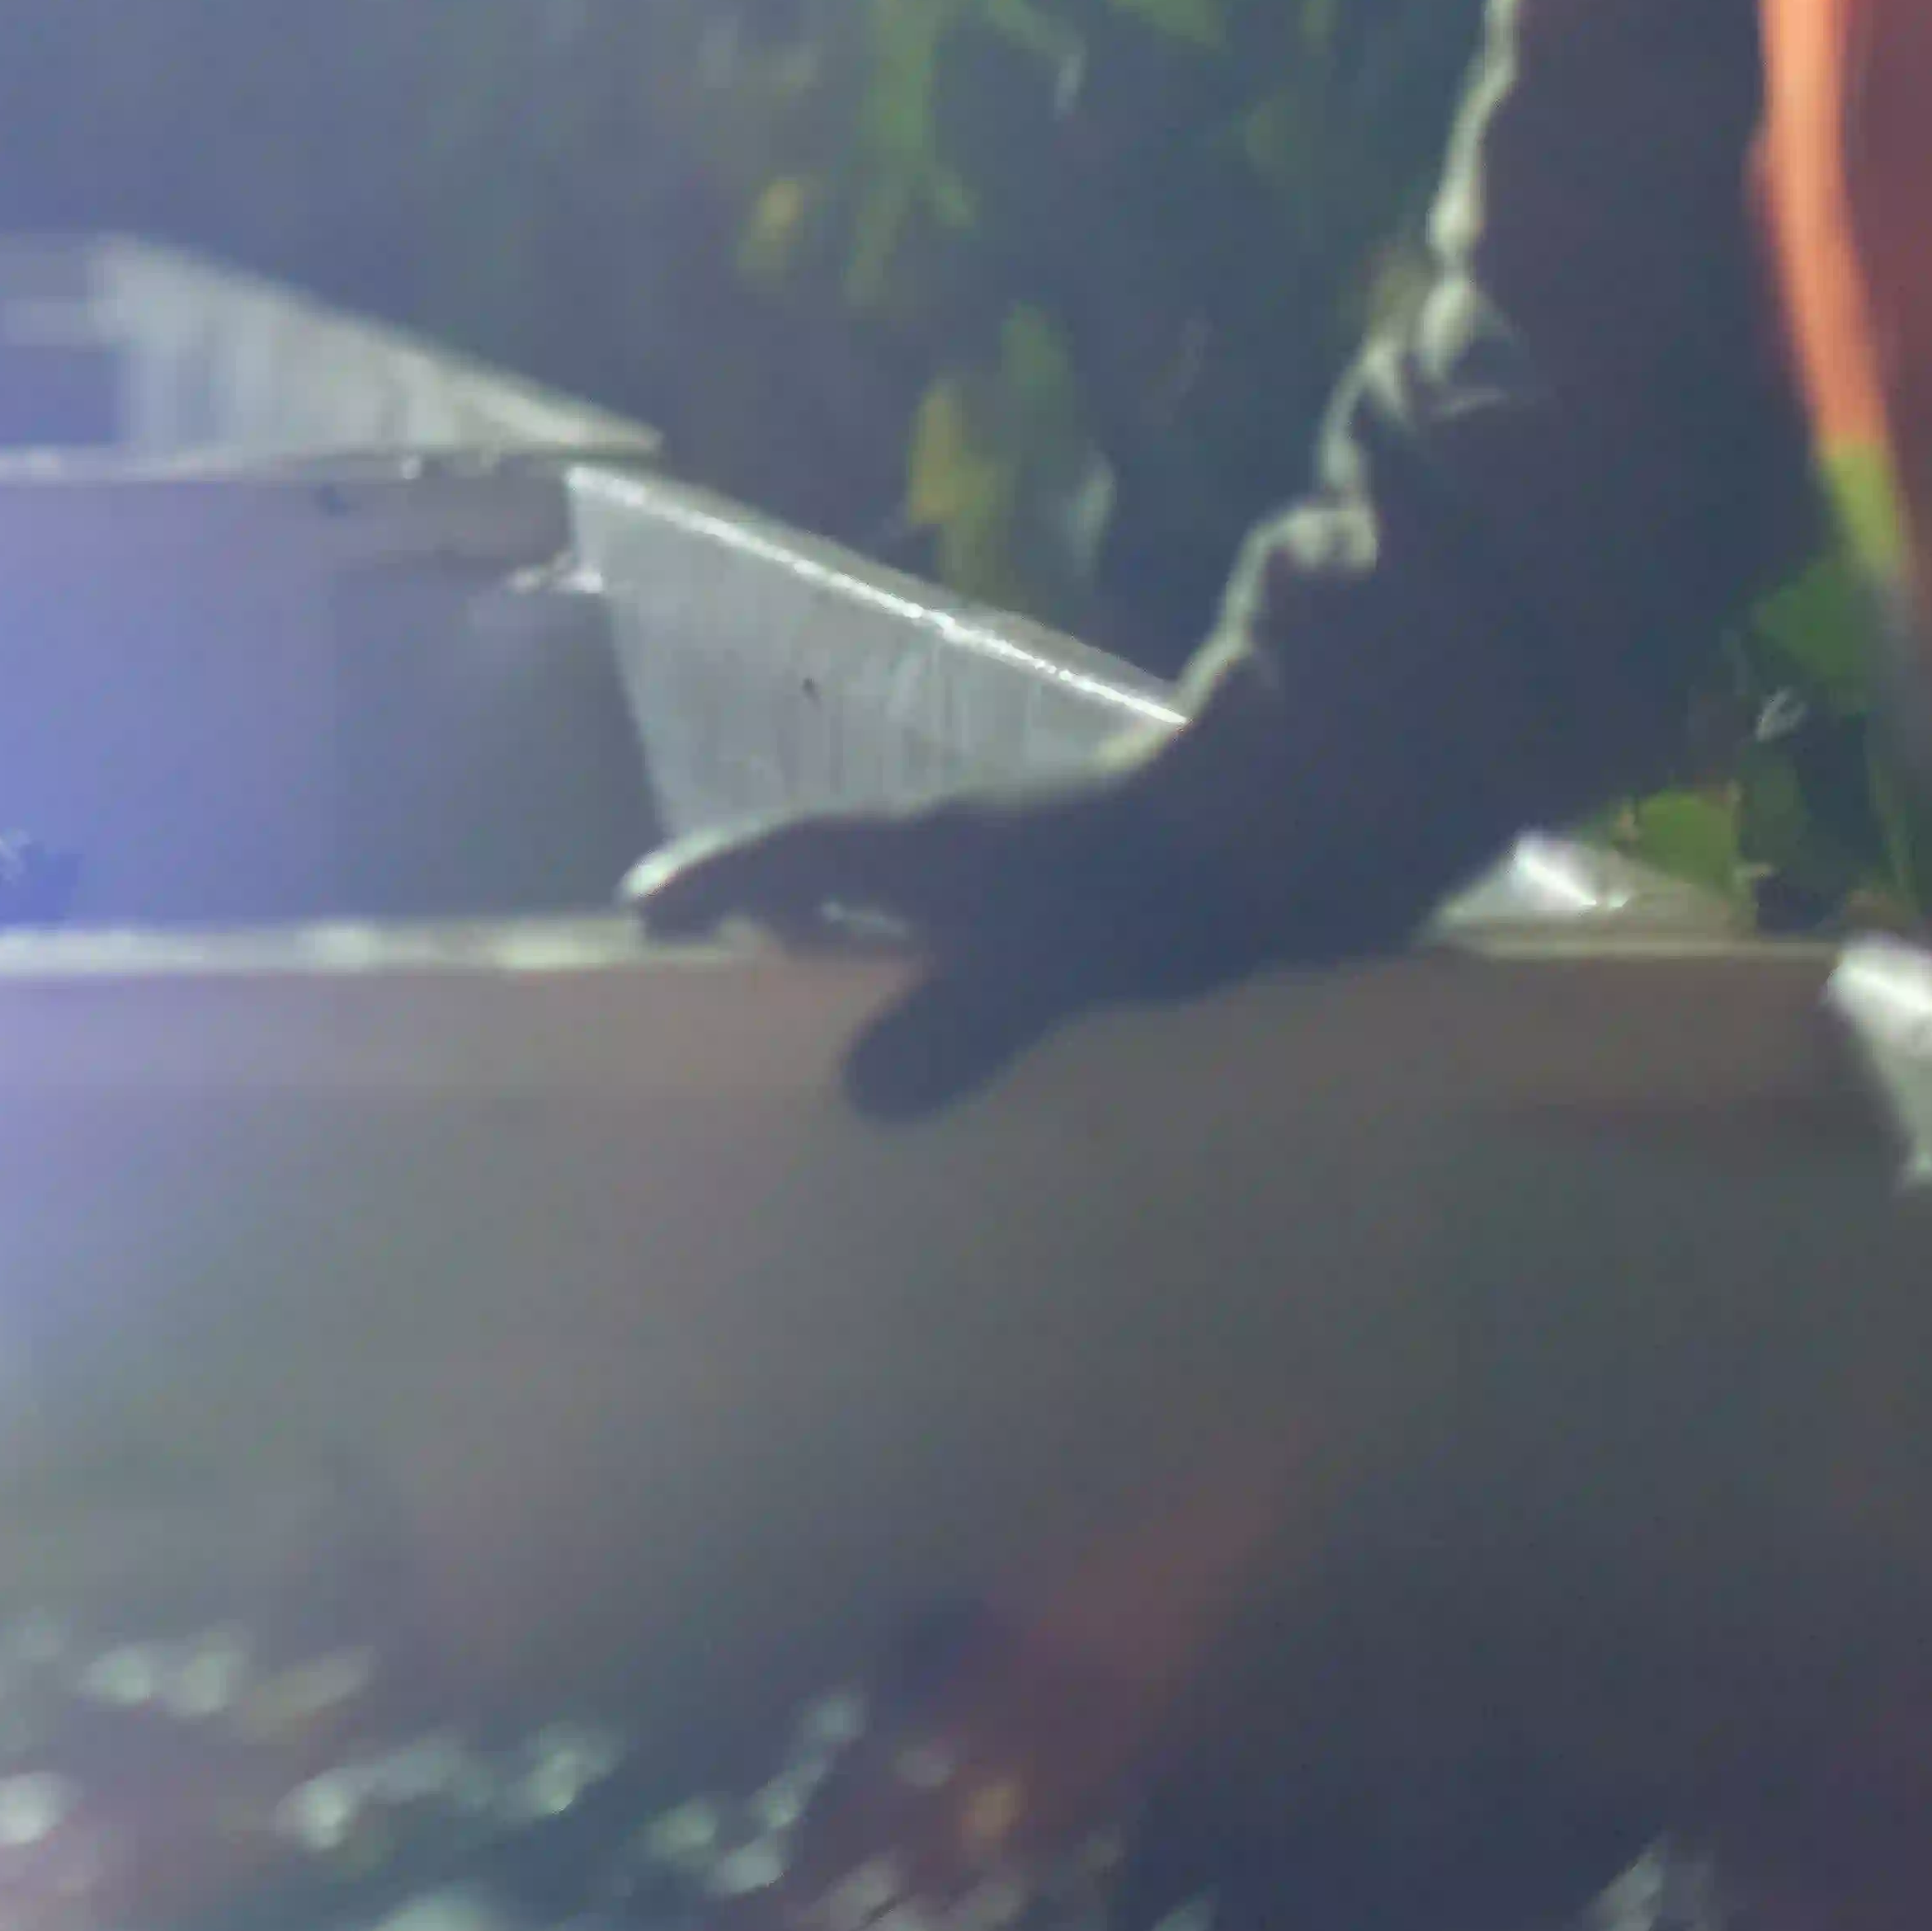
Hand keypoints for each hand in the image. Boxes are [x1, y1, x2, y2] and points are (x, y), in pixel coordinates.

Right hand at [624, 770, 1326, 1119]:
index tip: (640, 909)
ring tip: (836, 1034)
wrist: (1291, 835)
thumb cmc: (1149, 889)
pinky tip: (970, 1047)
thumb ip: (954, 1029)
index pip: (788, 854)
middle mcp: (959, 849)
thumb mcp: (1044, 965)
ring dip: (865, 952)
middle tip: (728, 983)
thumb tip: (858, 1096)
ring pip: (912, 907)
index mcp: (924, 850)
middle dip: (776, 921)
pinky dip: (945, 977)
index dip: (711, 879)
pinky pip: (979, 939)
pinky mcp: (1087, 900)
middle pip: (838, 875)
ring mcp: (1025, 869)